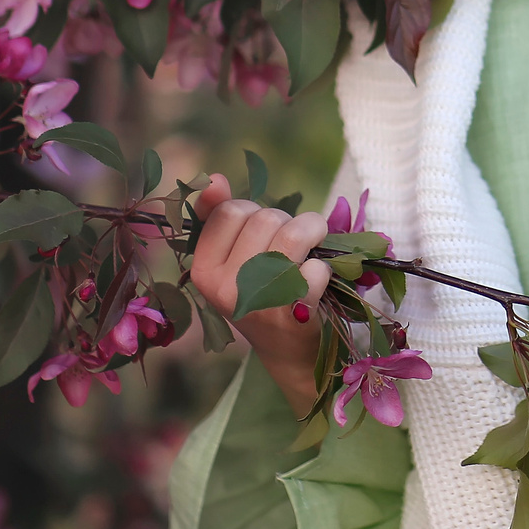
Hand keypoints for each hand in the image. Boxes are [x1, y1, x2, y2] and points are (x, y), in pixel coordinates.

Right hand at [189, 173, 333, 416]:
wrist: (288, 349)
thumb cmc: (262, 292)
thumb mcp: (233, 257)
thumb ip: (219, 217)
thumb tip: (212, 179)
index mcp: (204, 270)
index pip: (228, 211)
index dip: (253, 213)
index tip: (261, 234)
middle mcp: (225, 288)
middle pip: (264, 218)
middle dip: (286, 222)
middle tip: (292, 245)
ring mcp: (259, 302)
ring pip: (293, 233)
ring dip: (312, 231)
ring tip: (314, 246)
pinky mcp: (293, 315)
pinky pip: (317, 267)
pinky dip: (325, 269)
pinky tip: (317, 284)